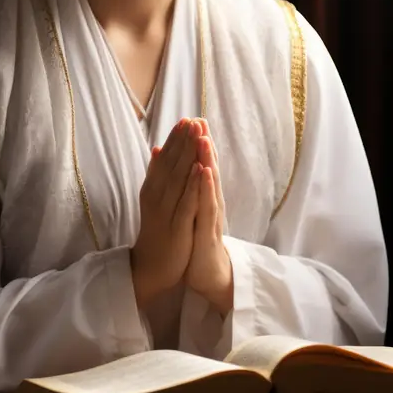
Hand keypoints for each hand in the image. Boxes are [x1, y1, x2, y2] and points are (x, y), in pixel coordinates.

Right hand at [131, 119, 201, 307]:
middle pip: (172, 164)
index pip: (165, 159)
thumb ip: (156, 175)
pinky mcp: (178, 226)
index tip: (185, 118)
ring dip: (188, 156)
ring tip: (198, 135)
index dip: (175, 139)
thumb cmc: (157, 230)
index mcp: (153, 189)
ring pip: (179, 179)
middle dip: (183, 141)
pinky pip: (187, 202)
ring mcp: (167, 211)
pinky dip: (194, 185)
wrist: (152, 266)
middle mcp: (157, 196)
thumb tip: (157, 148)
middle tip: (192, 119)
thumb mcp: (155, 200)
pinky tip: (202, 169)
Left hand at [185, 119, 233, 316]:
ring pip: (210, 185)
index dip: (196, 144)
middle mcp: (210, 203)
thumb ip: (188, 188)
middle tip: (200, 120)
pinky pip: (207, 208)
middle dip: (204, 145)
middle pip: (208, 169)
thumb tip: (181, 167)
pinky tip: (204, 173)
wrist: (208, 273)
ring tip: (204, 139)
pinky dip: (206, 189)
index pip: (200, 165)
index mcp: (203, 197)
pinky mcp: (209, 232)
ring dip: (207, 161)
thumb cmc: (198, 240)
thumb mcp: (190, 211)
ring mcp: (212, 216)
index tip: (191, 119)